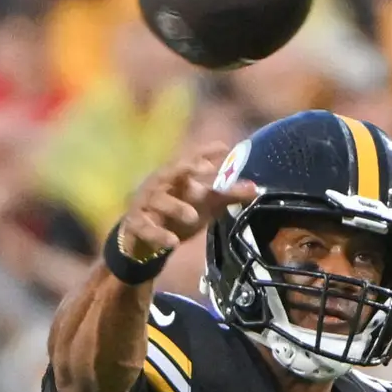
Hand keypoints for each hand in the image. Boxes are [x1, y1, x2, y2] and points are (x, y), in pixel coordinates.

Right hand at [117, 145, 256, 261]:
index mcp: (176, 177)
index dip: (205, 152)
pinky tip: (173, 243)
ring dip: (176, 207)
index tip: (224, 147)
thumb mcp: (203, 206)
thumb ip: (226, 196)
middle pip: (171, 172)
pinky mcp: (135, 224)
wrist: (142, 242)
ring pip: (159, 200)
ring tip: (193, 217)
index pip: (191, 159)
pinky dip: (158, 234)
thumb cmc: (176, 216)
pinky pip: (146, 227)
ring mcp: (145, 204)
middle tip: (204, 170)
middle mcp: (159, 185)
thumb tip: (256, 188)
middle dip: (186, 169)